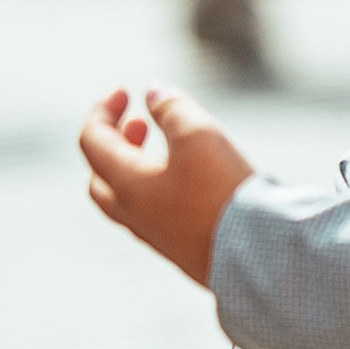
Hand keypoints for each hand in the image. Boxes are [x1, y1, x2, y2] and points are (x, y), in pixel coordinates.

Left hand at [78, 83, 255, 286]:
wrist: (257, 256)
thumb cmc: (221, 192)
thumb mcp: (197, 134)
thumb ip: (170, 108)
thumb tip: (152, 93)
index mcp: (126, 187)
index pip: (92, 143)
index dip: (102, 112)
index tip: (124, 91)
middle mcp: (135, 217)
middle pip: (102, 178)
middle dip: (114, 143)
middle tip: (137, 122)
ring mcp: (158, 238)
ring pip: (129, 200)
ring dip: (137, 166)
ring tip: (168, 146)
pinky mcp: (183, 251)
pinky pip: (156, 216)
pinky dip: (159, 188)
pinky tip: (191, 180)